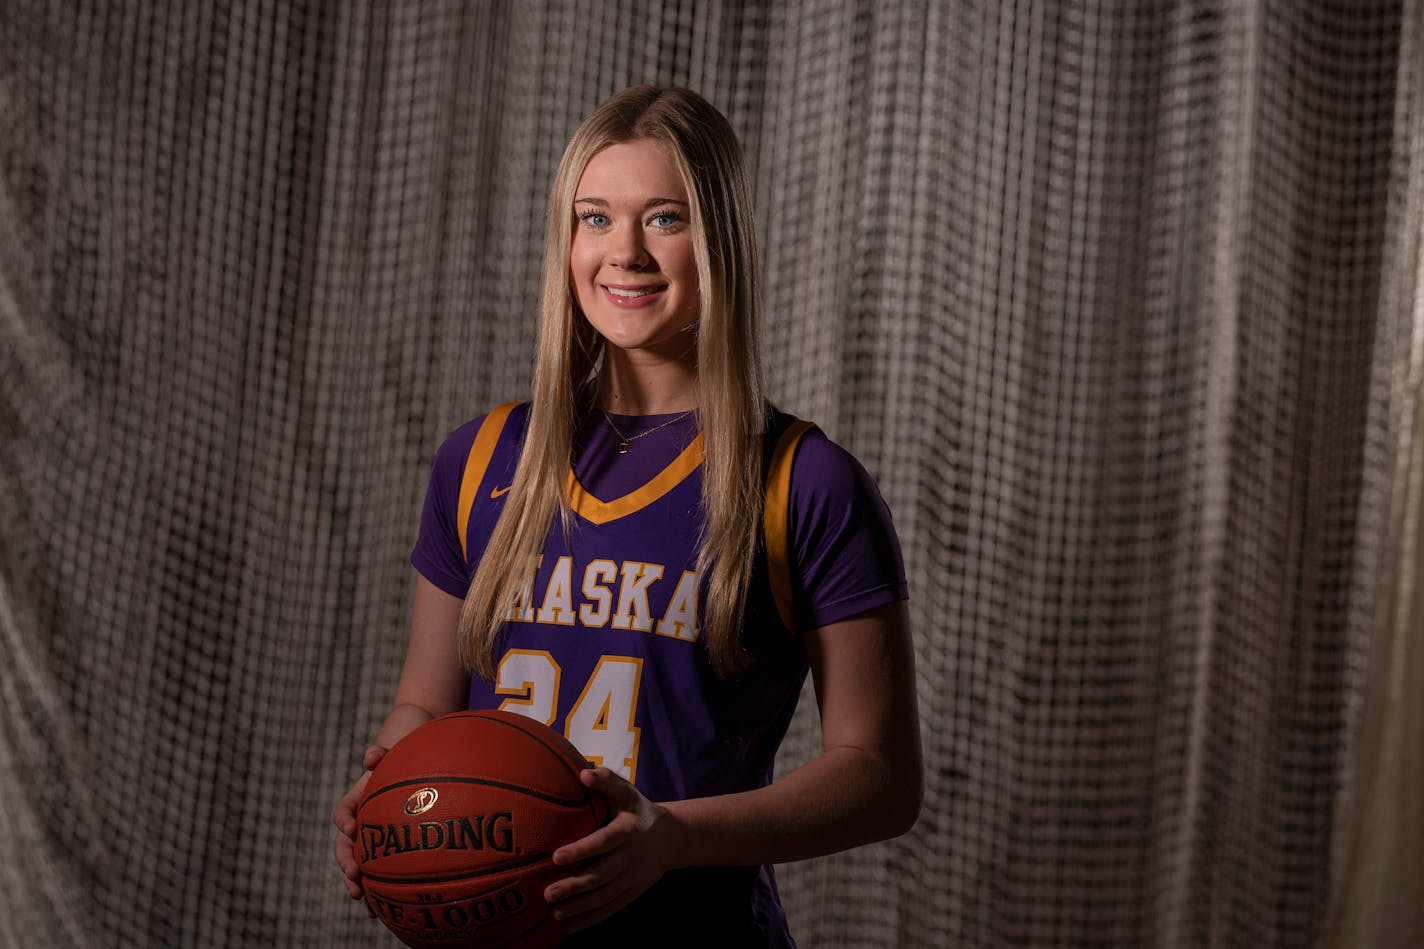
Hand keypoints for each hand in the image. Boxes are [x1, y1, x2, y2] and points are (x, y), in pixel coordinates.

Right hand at [332, 745, 386, 904]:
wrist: (410, 776)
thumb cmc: (399, 766)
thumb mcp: (390, 758)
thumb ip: (379, 755)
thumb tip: (370, 757)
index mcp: (356, 803)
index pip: (342, 813)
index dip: (344, 821)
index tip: (351, 828)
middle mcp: (358, 825)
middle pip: (344, 846)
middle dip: (346, 861)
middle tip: (354, 874)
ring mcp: (368, 842)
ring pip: (355, 864)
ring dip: (354, 882)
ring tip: (359, 896)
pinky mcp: (380, 856)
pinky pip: (374, 875)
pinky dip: (374, 892)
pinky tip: (379, 911)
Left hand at [543, 768, 681, 933]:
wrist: (674, 838)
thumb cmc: (639, 811)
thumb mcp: (627, 792)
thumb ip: (606, 780)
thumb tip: (583, 774)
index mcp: (627, 831)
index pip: (603, 842)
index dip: (581, 850)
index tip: (557, 856)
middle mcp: (631, 857)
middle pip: (601, 875)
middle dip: (574, 886)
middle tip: (548, 893)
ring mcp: (633, 878)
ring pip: (604, 896)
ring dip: (579, 907)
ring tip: (554, 914)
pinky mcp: (633, 892)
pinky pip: (611, 908)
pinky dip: (591, 919)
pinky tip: (569, 927)